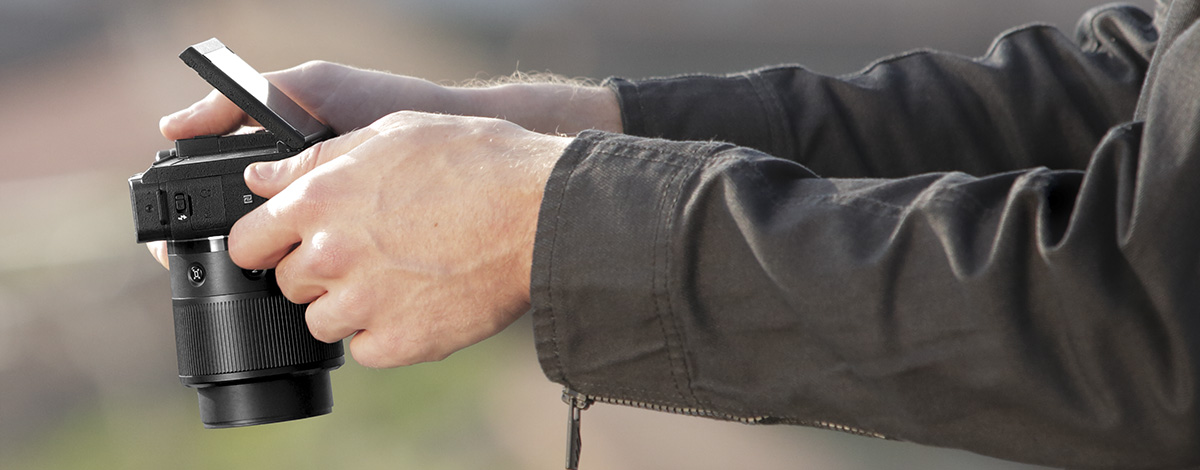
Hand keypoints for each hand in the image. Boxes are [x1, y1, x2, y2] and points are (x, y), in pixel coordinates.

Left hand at [226, 111, 568, 367]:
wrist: (540, 212)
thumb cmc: (476, 162)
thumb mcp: (392, 133)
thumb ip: (316, 159)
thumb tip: (261, 179)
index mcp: (318, 200)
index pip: (247, 244)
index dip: (267, 245)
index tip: (288, 246)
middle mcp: (330, 255)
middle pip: (288, 284)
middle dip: (319, 272)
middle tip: (369, 253)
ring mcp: (363, 304)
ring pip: (323, 322)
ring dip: (350, 307)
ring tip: (399, 279)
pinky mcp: (398, 343)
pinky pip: (366, 350)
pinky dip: (387, 333)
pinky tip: (420, 302)